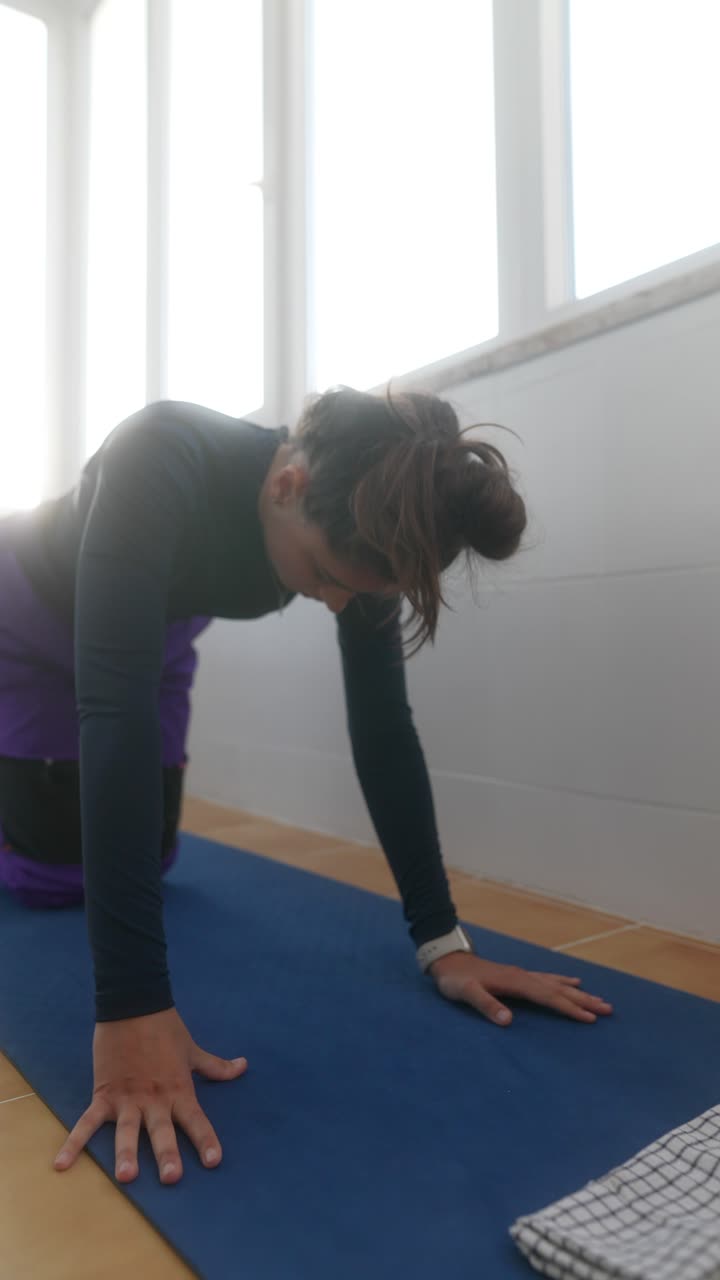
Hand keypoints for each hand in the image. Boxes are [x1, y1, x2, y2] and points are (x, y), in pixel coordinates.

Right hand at [52, 1007, 247, 1184]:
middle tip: (172, 1177)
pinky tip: (62, 1163)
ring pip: (128, 1130)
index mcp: (178, 1089)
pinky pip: (88, 1122)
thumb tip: (243, 1066)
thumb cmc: (165, 1028)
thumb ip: (215, 1066)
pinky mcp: (104, 1094)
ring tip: (126, 1176)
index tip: (214, 1161)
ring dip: (126, 1152)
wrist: (132, 1004)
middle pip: (162, 1131)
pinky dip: (74, 1142)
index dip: (205, 1140)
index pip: (196, 1120)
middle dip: (167, 1154)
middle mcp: (155, 1099)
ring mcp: (128, 1098)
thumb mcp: (192, 1049)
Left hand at [429, 952, 613, 1026]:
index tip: (591, 1019)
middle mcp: (524, 976)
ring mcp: (523, 974)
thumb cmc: (456, 980)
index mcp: (516, 982)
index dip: (569, 1008)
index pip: (548, 997)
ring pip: (557, 984)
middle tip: (609, 1009)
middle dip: (584, 1001)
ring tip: (599, 999)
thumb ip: (486, 1005)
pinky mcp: (519, 975)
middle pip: (559, 990)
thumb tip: (508, 1021)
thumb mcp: (466, 993)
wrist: (449, 960)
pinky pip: (549, 979)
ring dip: (578, 993)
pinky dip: (564, 983)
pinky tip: (573, 983)